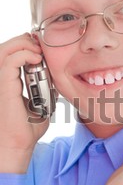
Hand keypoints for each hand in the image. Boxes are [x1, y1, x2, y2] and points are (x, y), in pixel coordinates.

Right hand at [0, 33, 48, 171]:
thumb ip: (45, 91)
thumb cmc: (27, 129)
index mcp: (8, 81)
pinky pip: (10, 60)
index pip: (11, 54)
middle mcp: (1, 79)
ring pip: (5, 49)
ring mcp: (1, 81)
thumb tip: (56, 82)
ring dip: (24, 45)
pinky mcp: (4, 85)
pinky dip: (25, 54)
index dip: (25, 45)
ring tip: (39, 52)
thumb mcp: (40, 105)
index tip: (41, 48)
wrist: (18, 143)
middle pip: (6, 47)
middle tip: (40, 47)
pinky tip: (37, 60)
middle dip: (24, 41)